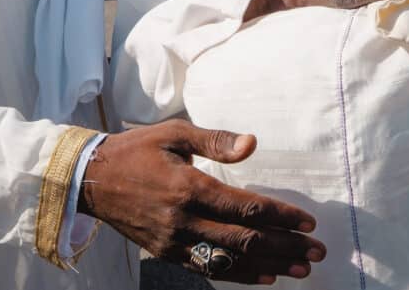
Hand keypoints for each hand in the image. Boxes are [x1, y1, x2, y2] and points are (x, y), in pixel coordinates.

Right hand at [80, 120, 324, 284]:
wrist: (91, 179)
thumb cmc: (137, 149)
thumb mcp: (175, 133)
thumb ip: (215, 141)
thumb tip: (252, 144)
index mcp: (189, 187)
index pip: (246, 208)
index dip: (280, 216)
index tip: (307, 222)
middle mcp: (184, 220)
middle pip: (244, 240)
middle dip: (285, 247)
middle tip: (317, 252)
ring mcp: (174, 242)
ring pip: (229, 261)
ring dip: (269, 266)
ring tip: (300, 270)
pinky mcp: (166, 253)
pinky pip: (208, 269)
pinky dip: (238, 276)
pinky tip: (263, 278)